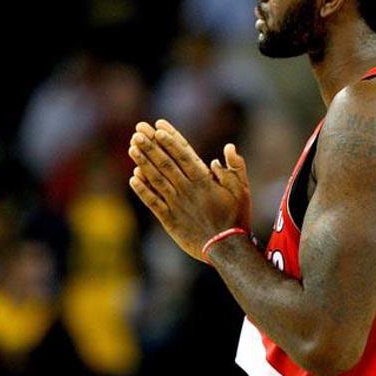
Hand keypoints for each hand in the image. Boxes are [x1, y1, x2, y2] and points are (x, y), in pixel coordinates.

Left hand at [128, 119, 251, 261]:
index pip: (183, 154)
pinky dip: (143, 189)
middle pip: (166, 163)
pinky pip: (153, 202)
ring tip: (132, 146)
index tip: (158, 126)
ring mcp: (176, 204)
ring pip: (156, 179)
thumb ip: (235, 168)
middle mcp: (187, 189)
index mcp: (204, 180)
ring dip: (143, 161)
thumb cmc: (236, 217)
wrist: (226, 249)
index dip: (170, 139)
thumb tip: (228, 147)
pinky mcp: (169, 219)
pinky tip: (133, 177)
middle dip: (151, 144)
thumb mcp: (242, 190)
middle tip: (139, 129)